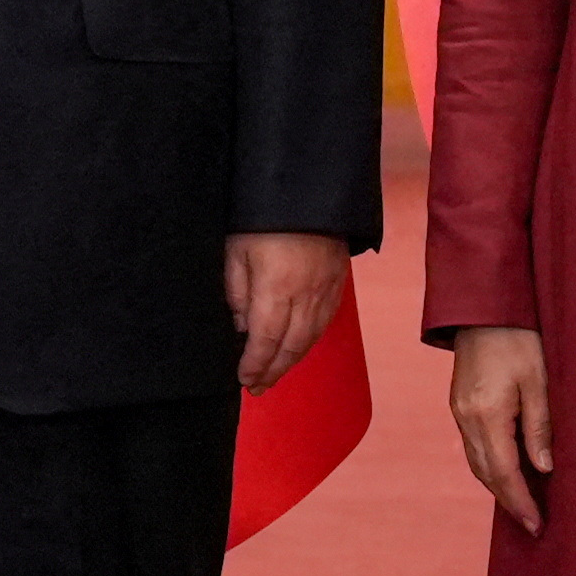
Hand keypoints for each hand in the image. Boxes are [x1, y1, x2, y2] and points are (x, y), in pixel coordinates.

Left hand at [226, 231, 346, 395]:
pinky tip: (299, 347)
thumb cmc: (262, 217)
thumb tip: (242, 327)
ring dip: (292, 360)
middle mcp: (306, 295)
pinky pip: (326, 321)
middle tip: (257, 388)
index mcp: (277, 288)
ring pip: (311, 337)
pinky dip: (310, 340)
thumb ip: (237, 291)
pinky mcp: (339, 281)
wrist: (308, 187)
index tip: (244, 379)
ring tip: (275, 374)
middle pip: (291, 346)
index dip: (255, 364)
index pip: (266, 339)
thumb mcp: (236, 250)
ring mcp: (326, 289)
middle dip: (274, 370)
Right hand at [446, 325, 551, 534]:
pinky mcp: (459, 406)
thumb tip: (543, 468)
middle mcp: (466, 417)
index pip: (503, 471)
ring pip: (476, 463)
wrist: (484, 310)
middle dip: (509, 501)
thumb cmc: (517, 338)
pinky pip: (473, 447)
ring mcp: (459, 412)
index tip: (536, 524)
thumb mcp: (539, 380)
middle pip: (485, 474)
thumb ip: (539, 427)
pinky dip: (490, 467)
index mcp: (487, 413)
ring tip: (522, 505)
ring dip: (498, 487)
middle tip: (532, 524)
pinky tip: (506, 473)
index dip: (520, 501)